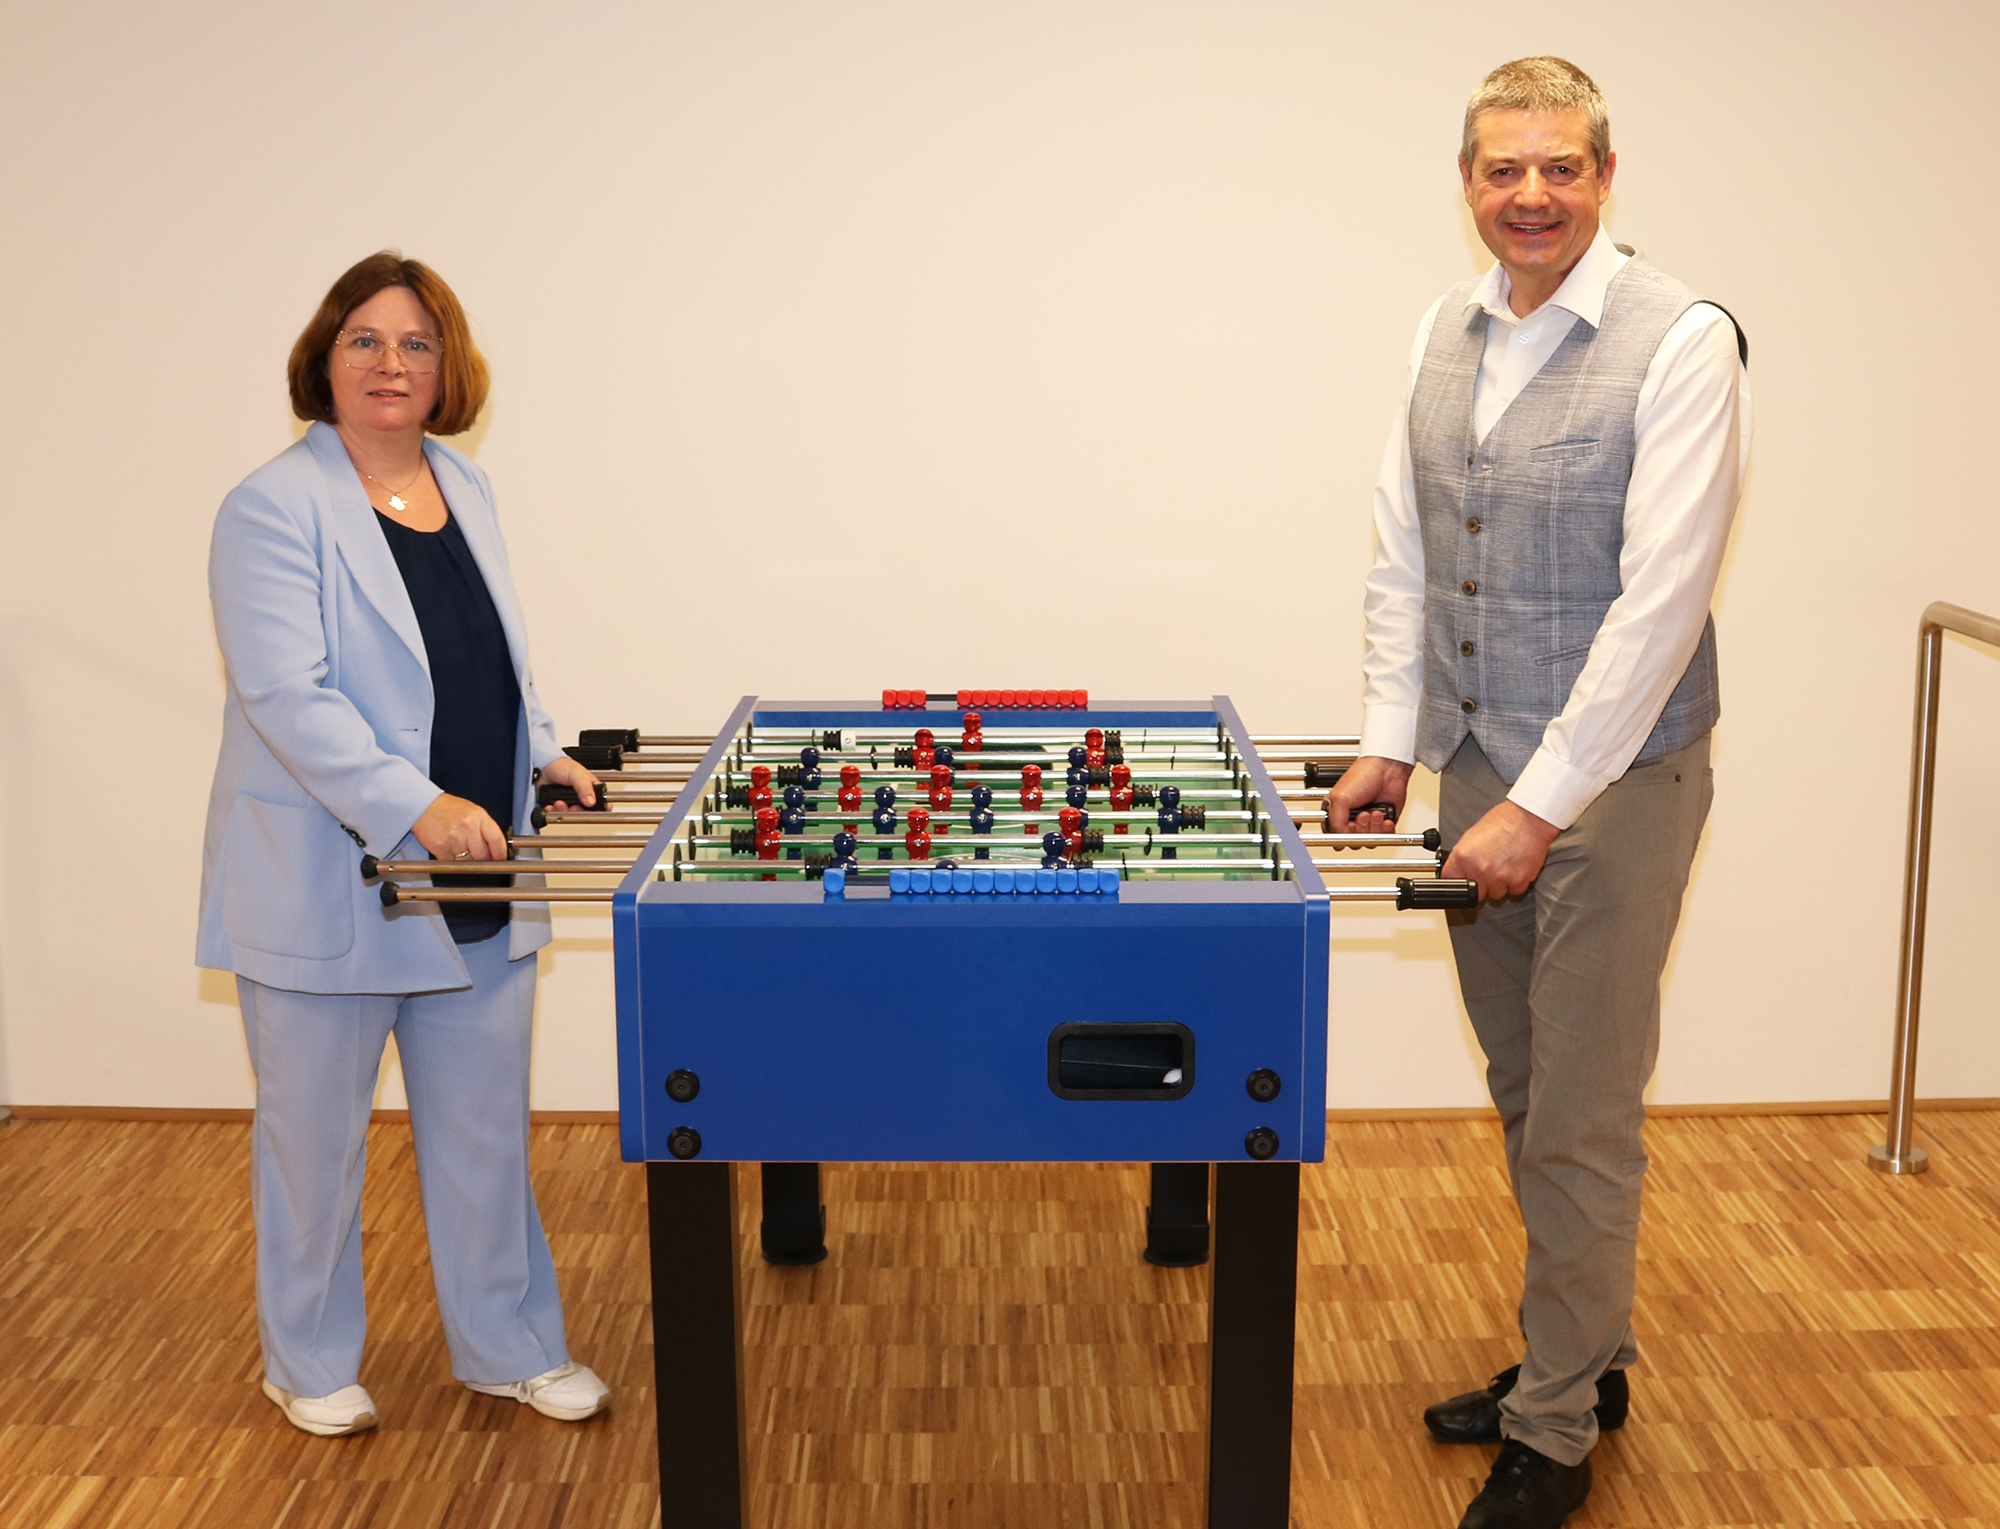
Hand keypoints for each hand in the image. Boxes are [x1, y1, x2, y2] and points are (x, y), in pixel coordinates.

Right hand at [411, 792, 508, 860]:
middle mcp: (467, 827)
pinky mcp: (440, 848)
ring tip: (466, 854)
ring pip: (469, 862)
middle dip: (485, 860)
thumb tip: (498, 847)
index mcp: (478, 817)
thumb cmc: (449, 808)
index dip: (501, 853)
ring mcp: (453, 838)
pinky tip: (453, 854)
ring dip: (470, 863)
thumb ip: (486, 827)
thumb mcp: (473, 811)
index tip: (502, 859)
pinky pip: (453, 864)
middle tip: (484, 860)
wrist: (423, 806)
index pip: (497, 840)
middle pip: (483, 855)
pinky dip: (455, 863)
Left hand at [536, 753, 600, 810]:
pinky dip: (554, 812)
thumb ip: (585, 787)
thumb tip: (591, 801)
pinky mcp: (559, 806)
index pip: (602, 804)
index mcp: (592, 789)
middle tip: (572, 807)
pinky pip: (558, 814)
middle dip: (576, 811)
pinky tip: (551, 806)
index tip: (591, 811)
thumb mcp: (576, 774)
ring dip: (564, 811)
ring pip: (571, 815)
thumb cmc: (562, 766)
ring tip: (558, 803)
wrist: (542, 768)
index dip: (598, 810)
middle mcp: (582, 797)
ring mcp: (570, 802)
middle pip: (585, 812)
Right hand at [1322, 755, 1414, 838]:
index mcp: (1335, 813)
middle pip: (1353, 841)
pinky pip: (1383, 838)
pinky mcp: (1382, 824)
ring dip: (1374, 828)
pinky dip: (1385, 830)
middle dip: (1361, 829)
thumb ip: (1335, 821)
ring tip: (1376, 813)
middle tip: (1364, 815)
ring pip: (1368, 841)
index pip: (1334, 836)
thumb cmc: (1362, 776)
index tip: (1349, 826)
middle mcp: (1350, 819)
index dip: (1343, 835)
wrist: (1387, 770)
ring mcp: (1366, 823)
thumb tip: (1340, 838)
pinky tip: (1385, 819)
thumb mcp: (1340, 798)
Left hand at [1440, 799, 1559, 900]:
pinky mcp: (1519, 880)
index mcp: (1463, 857)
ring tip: (1505, 865)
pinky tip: (1516, 868)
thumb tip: (1460, 871)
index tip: (1462, 881)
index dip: (1458, 881)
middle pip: (1477, 893)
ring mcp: (1499, 877)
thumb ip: (1463, 857)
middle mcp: (1480, 869)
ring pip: (1496, 894)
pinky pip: (1514, 891)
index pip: (1450, 880)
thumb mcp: (1471, 836)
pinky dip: (1516, 883)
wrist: (1528, 818)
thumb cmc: (1502, 822)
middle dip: (1482, 885)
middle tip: (1490, 870)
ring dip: (1500, 884)